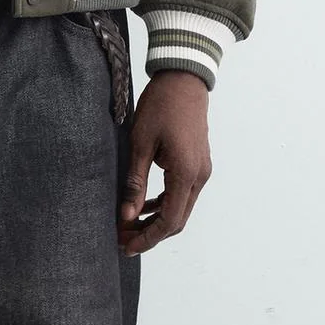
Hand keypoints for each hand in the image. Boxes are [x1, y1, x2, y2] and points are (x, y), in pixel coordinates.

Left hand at [118, 70, 211, 256]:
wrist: (184, 78)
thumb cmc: (161, 105)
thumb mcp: (141, 142)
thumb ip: (135, 181)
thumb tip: (126, 215)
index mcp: (186, 173)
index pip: (169, 221)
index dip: (148, 238)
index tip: (126, 245)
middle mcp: (199, 176)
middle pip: (177, 220)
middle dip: (150, 233)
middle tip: (123, 238)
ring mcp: (201, 170)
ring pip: (180, 208)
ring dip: (157, 219)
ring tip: (129, 224)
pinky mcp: (197, 163)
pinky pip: (182, 193)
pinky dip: (164, 203)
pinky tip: (144, 204)